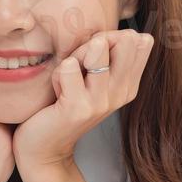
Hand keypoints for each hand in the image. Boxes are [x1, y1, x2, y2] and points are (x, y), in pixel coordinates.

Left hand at [13, 29, 154, 170]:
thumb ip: (108, 56)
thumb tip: (129, 33)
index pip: (137, 41)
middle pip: (121, 41)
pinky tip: (56, 91)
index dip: (113, 37)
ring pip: (96, 51)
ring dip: (76, 55)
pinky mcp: (77, 108)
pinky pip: (68, 68)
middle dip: (97, 41)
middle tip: (78, 62)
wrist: (44, 148)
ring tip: (67, 76)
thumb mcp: (92, 78)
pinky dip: (58, 72)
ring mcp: (100, 102)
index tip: (94, 54)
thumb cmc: (64, 104)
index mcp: (129, 86)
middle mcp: (121, 94)